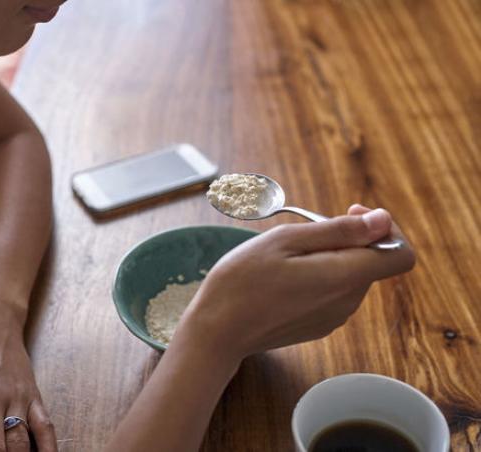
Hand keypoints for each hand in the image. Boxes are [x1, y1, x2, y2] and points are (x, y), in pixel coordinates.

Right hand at [181, 204, 415, 362]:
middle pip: (371, 261)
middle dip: (347, 239)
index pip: (401, 253)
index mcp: (344, 277)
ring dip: (329, 257)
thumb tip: (382, 220)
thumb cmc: (242, 281)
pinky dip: (318, 277)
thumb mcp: (285, 240)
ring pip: (351, 275)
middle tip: (302, 233)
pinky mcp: (319, 326)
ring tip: (286, 257)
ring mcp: (334, 317)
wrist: (217, 331)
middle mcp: (347, 302)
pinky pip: (334, 293)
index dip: (385, 228)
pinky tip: (284, 278)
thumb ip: (339, 230)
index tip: (351, 214)